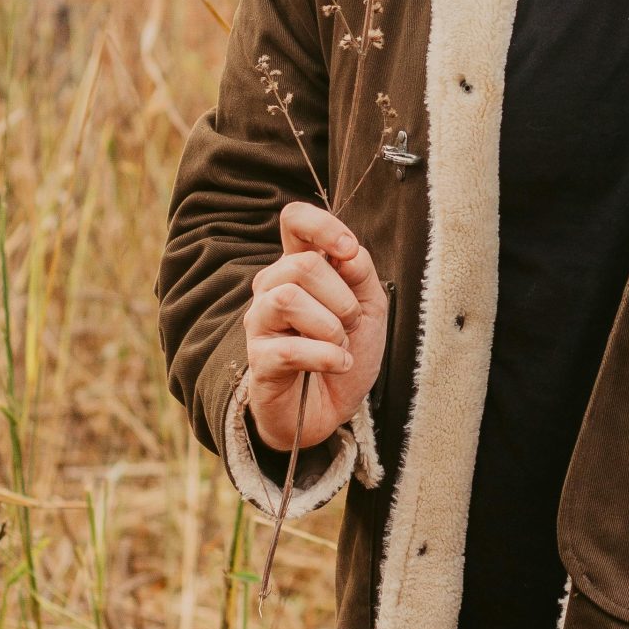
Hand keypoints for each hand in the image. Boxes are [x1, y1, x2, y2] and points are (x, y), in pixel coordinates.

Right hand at [243, 203, 388, 452]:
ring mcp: (261, 323)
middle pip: (302, 265)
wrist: (331, 408)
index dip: (322, 225)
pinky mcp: (259, 360)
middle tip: (351, 323)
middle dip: (342, 297)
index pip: (294, 220)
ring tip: (341, 344)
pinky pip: (290, 348)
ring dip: (330, 326)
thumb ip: (360, 273)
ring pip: (288, 298)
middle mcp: (272, 287)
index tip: (349, 251)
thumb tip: (348, 253)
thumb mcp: (369, 306)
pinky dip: (326, 357)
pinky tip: (338, 364)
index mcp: (299, 266)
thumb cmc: (345, 350)